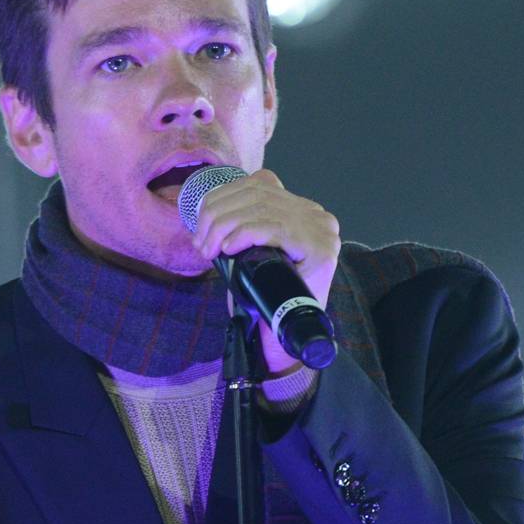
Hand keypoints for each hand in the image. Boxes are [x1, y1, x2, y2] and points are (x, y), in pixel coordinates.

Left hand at [185, 170, 340, 389]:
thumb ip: (242, 225)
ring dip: (225, 227)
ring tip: (209, 249)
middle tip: (201, 243)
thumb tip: (208, 212)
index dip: (223, 197)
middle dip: (218, 215)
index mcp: (302, 210)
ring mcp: (322, 231)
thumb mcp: (251, 252)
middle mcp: (317, 216)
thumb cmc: (265, 297)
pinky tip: (228, 249)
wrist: (284, 339)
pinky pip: (274, 229)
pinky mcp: (320, 250)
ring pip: (262, 210)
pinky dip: (244, 235)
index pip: (260, 184)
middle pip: (258, 195)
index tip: (201, 225)